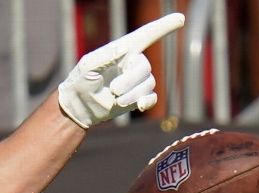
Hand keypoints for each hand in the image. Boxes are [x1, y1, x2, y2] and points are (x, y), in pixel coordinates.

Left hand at [57, 13, 184, 128]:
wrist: (79, 107)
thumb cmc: (80, 81)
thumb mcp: (88, 66)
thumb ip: (105, 56)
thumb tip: (125, 48)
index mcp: (122, 49)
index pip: (146, 35)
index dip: (163, 26)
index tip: (180, 18)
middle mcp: (132, 62)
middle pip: (145, 67)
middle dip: (130, 81)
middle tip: (113, 90)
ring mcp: (136, 80)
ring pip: (148, 84)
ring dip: (132, 94)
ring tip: (116, 100)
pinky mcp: (137, 97)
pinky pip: (152, 97)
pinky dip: (147, 101)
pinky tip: (139, 106)